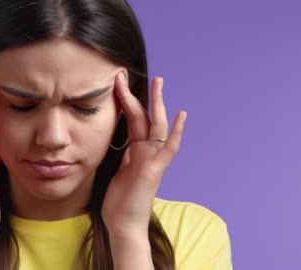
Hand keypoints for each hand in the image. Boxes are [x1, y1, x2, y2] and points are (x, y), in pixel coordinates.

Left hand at [102, 73, 186, 238]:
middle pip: (146, 117)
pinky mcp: (154, 169)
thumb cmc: (119, 201)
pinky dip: (176, 132)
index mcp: (137, 151)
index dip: (129, 102)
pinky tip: (181, 116)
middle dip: (144, 95)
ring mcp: (152, 159)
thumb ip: (125, 155)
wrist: (124, 225)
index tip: (120, 85)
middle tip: (138, 74)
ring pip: (156, 125)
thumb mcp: (118, 170)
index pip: (135, 120)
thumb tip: (123, 142)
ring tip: (158, 82)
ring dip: (156, 103)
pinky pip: (168, 148)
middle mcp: (147, 152)